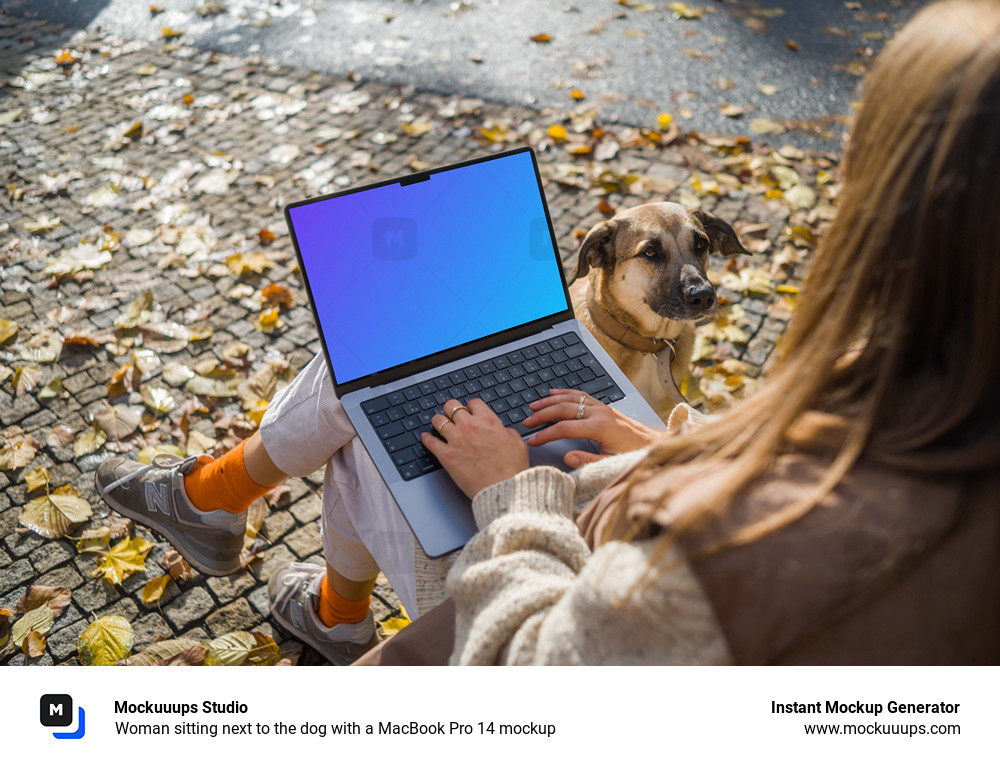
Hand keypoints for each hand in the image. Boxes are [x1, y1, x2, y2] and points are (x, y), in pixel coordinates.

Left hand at [421, 398, 529, 498]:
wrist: (503, 489)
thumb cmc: (512, 470)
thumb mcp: (518, 444)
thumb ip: (507, 432)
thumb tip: (501, 431)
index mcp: (488, 421)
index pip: (473, 403)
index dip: (471, 408)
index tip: (469, 412)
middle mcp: (470, 426)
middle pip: (451, 406)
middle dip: (451, 410)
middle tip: (451, 415)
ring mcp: (456, 440)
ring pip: (438, 420)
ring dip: (438, 421)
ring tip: (438, 425)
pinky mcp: (447, 456)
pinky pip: (430, 442)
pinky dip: (427, 439)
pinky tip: (427, 438)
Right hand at [522, 389, 661, 467]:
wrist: (655, 446)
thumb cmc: (635, 455)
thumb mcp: (611, 463)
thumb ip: (588, 461)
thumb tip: (567, 457)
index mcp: (599, 428)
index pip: (564, 428)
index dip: (545, 434)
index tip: (532, 440)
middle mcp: (600, 414)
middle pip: (563, 409)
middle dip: (543, 414)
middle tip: (527, 421)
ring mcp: (603, 408)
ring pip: (571, 399)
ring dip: (551, 401)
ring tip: (535, 405)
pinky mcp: (606, 407)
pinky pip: (582, 395)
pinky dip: (566, 393)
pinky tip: (556, 393)